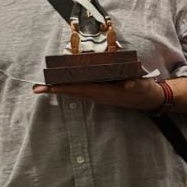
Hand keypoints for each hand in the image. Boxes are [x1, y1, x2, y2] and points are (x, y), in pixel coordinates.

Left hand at [33, 77, 162, 110]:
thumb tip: (129, 84)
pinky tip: (63, 85)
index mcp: (106, 93)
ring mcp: (99, 96)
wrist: (150, 101)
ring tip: (45, 87)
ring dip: (60, 90)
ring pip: (76, 92)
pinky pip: (81, 91)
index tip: (49, 87)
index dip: (64, 88)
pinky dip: (70, 88)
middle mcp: (99, 96)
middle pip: (73, 92)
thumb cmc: (146, 92)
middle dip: (55, 90)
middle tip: (35, 89)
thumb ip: (137, 85)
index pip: (81, 89)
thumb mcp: (143, 87)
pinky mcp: (101, 94)